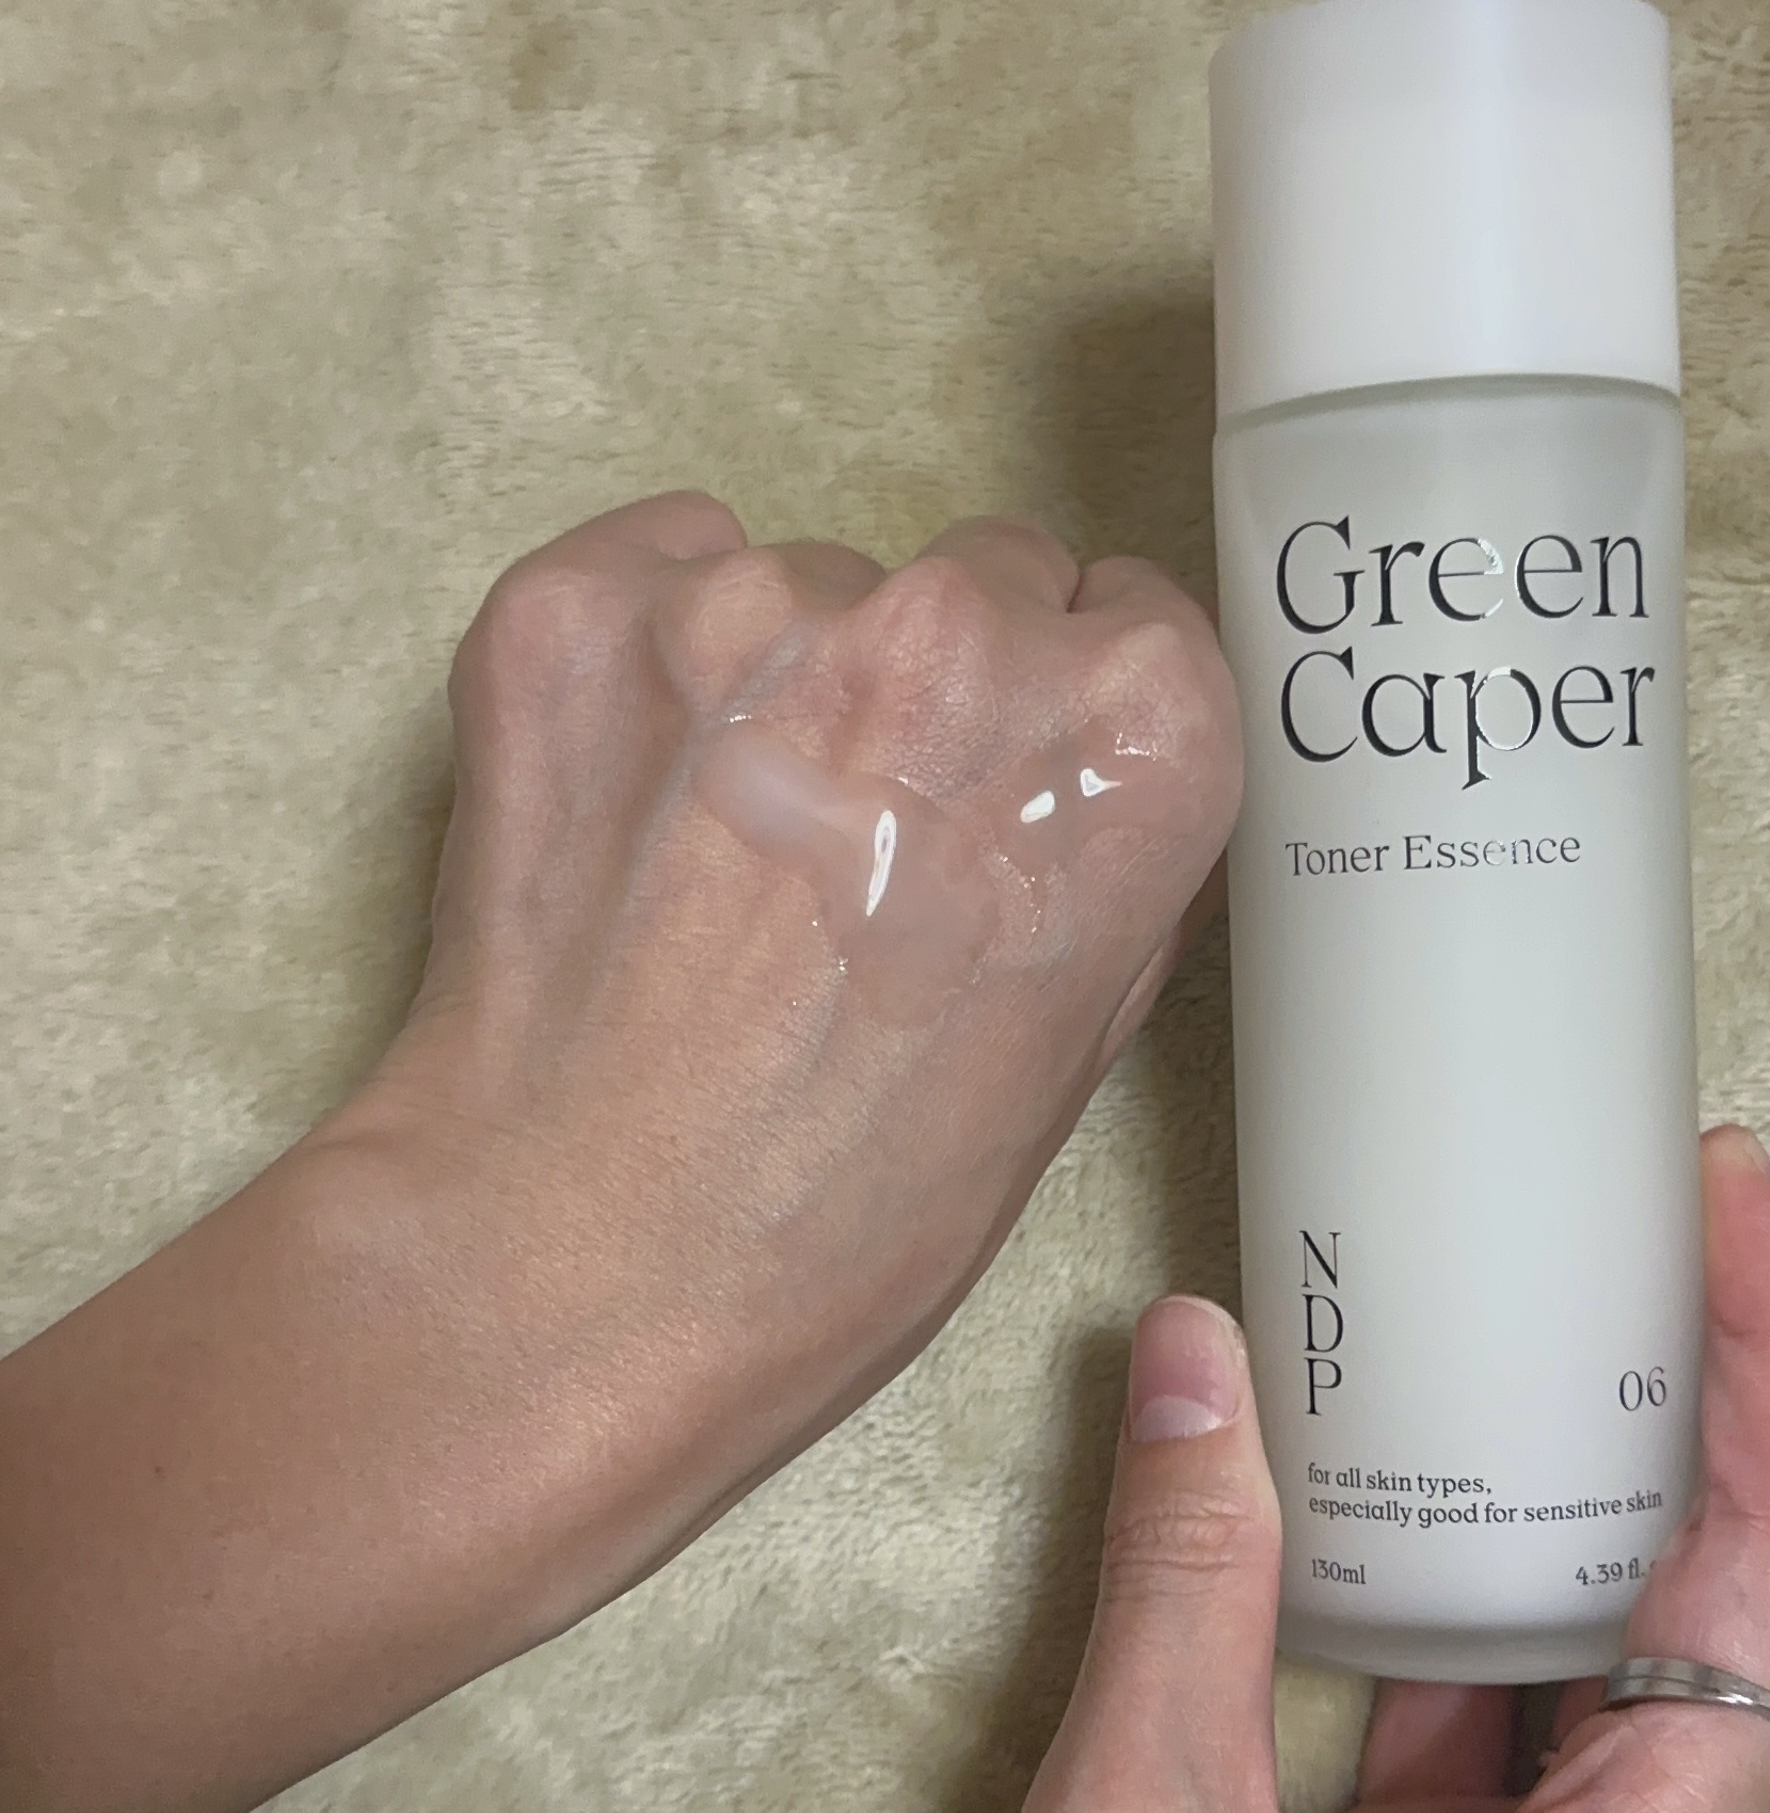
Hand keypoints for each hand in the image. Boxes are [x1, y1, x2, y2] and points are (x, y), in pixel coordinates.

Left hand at [0, 494, 1238, 1809]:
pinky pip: (663, 569)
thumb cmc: (853, 1207)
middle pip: (986, 580)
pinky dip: (653, 655)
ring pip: (815, 582)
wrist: (571, 1267)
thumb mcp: (1076, 1040)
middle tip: (856, 830)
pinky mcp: (582, 605)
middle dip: (940, 687)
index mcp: (1129, 736)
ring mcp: (758, 601)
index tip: (998, 787)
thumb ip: (1110, 854)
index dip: (1061, 717)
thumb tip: (1072, 762)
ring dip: (788, 677)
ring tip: (718, 845)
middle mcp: (963, 631)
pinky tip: (628, 797)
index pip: (1131, 620)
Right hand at [1028, 1127, 1769, 1812]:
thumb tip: (1194, 1367)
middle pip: (1764, 1608)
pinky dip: (1509, 1589)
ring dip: (1631, 1488)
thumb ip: (1184, 1588)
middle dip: (1741, 1399)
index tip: (1740, 1219)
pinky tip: (1442, 1508)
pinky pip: (1547, 1717)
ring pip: (1663, 1661)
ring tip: (1581, 1343)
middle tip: (1683, 1235)